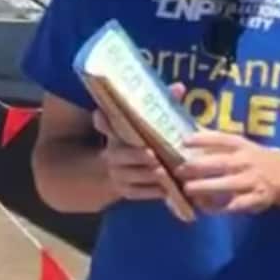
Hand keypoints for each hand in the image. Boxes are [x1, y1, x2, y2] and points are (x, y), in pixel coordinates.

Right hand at [94, 83, 186, 202]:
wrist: (125, 174)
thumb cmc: (142, 142)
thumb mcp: (147, 125)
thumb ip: (164, 105)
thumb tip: (179, 87)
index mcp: (116, 133)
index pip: (102, 122)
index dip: (101, 120)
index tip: (100, 115)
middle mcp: (112, 153)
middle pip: (119, 154)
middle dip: (136, 156)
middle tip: (152, 155)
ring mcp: (118, 174)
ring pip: (131, 175)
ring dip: (147, 174)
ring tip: (163, 172)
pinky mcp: (126, 192)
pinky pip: (138, 192)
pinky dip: (152, 191)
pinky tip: (167, 188)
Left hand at [174, 131, 279, 213]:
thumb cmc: (261, 159)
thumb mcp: (245, 146)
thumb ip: (221, 144)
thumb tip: (191, 136)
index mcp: (243, 146)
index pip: (221, 139)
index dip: (202, 139)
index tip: (184, 141)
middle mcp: (246, 161)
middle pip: (220, 163)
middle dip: (198, 167)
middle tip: (179, 170)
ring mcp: (252, 181)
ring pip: (226, 185)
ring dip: (205, 187)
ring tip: (188, 189)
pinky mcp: (257, 199)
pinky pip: (236, 205)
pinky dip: (220, 208)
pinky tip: (206, 209)